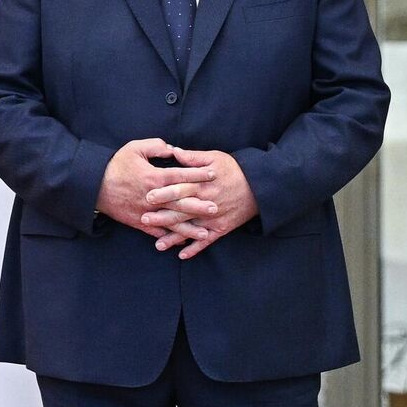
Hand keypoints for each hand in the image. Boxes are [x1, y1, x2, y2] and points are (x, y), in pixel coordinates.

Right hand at [97, 139, 214, 233]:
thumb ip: (155, 146)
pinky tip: (180, 242)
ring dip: (189, 228)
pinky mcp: (137, 221)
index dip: (199, 174)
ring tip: (205, 232)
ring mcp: (146, 211)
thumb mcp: (133, 148)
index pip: (182, 176)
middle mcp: (153, 196)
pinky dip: (168, 237)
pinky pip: (155, 231)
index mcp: (154, 177)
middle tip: (216, 207)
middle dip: (199, 205)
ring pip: (171, 221)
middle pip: (181, 201)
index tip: (214, 174)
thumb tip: (172, 149)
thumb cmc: (114, 165)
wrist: (92, 185)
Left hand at [139, 148, 256, 258]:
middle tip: (144, 219)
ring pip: (190, 229)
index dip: (163, 193)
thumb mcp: (215, 158)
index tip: (147, 196)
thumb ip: (192, 157)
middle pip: (181, 211)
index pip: (179, 189)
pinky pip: (207, 241)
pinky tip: (181, 256)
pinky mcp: (222, 228)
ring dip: (174, 238)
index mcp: (202, 185)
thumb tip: (173, 151)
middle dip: (162, 216)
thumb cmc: (235, 169)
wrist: (262, 186)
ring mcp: (214, 218)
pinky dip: (195, 249)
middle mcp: (206, 203)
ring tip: (158, 245)